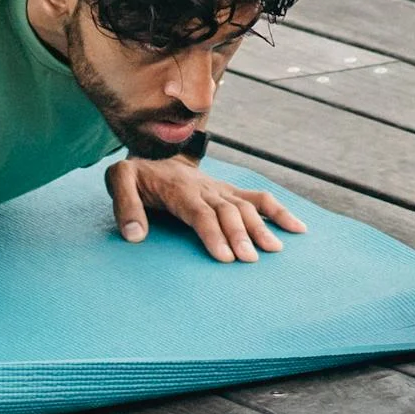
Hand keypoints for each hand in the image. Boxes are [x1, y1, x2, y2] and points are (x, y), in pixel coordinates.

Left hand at [107, 157, 306, 262]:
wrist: (152, 152)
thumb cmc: (134, 174)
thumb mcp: (117, 180)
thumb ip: (125, 206)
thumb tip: (134, 236)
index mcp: (178, 188)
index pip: (198, 212)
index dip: (212, 233)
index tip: (224, 256)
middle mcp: (204, 188)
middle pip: (226, 212)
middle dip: (239, 236)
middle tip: (249, 260)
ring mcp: (220, 189)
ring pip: (245, 207)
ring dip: (260, 228)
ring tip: (273, 251)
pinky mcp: (230, 191)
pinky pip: (258, 199)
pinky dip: (278, 212)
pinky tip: (297, 229)